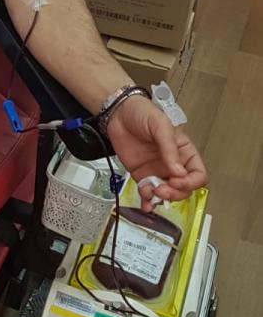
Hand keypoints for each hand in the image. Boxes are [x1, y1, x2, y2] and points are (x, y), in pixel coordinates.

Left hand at [106, 97, 207, 211]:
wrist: (117, 113)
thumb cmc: (142, 113)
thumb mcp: (160, 125)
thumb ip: (169, 148)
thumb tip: (178, 172)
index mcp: (184, 152)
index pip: (198, 174)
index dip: (191, 182)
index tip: (177, 180)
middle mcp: (173, 164)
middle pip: (184, 188)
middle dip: (175, 193)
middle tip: (161, 189)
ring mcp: (157, 171)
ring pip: (167, 194)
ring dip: (161, 199)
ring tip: (150, 194)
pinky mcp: (142, 175)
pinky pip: (148, 193)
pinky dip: (148, 201)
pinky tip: (145, 204)